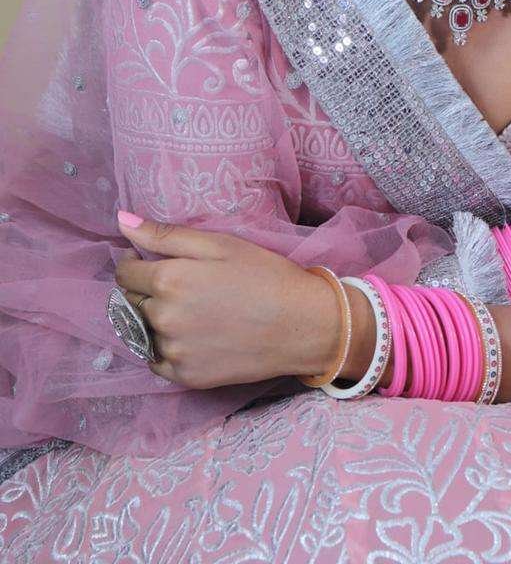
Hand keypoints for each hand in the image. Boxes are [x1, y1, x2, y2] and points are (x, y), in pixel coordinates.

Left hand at [113, 214, 339, 387]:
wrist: (301, 324)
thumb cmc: (263, 274)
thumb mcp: (218, 244)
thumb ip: (165, 234)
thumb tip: (121, 220)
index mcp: (167, 280)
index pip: (124, 273)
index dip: (133, 263)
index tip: (150, 261)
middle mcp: (162, 318)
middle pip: (132, 302)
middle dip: (146, 291)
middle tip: (181, 285)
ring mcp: (173, 351)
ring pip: (144, 331)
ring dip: (156, 320)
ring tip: (192, 310)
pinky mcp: (185, 377)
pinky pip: (157, 361)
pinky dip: (167, 348)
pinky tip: (193, 335)